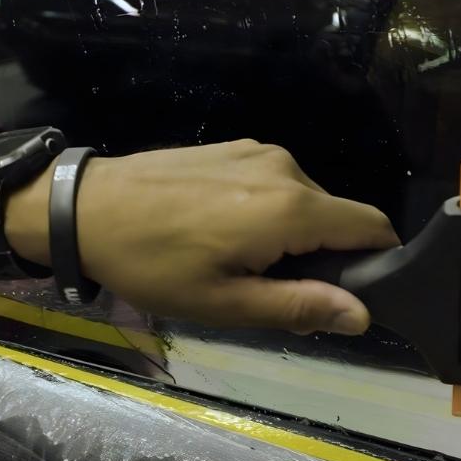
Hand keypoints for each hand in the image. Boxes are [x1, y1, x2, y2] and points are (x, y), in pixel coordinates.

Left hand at [4, 140, 398, 333]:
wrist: (85, 208)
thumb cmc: (152, 263)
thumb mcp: (224, 302)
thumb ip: (298, 305)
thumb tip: (362, 314)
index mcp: (291, 208)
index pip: (372, 228)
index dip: (374, 264)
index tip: (347, 296)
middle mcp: (286, 169)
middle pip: (337, 217)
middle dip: (322, 258)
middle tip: (269, 292)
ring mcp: (257, 151)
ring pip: (304, 202)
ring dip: (289, 237)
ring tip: (235, 264)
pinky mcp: (232, 147)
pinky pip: (273, 185)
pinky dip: (265, 213)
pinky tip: (219, 235)